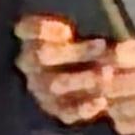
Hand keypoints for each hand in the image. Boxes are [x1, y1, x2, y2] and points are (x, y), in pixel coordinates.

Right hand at [15, 13, 114, 127]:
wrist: (98, 72)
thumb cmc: (89, 40)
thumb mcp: (86, 24)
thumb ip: (83, 23)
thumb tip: (87, 32)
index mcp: (32, 35)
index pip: (27, 29)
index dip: (43, 29)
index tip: (66, 30)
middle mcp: (29, 62)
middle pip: (42, 55)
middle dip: (74, 52)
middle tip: (102, 46)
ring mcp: (39, 87)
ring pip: (54, 84)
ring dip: (82, 79)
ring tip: (108, 74)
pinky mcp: (55, 109)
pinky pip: (65, 111)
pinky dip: (83, 108)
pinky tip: (101, 102)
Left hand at [97, 36, 134, 134]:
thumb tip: (107, 53)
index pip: (118, 56)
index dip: (103, 59)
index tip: (100, 61)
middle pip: (109, 84)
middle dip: (96, 83)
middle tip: (92, 82)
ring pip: (114, 106)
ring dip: (107, 102)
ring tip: (112, 96)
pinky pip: (125, 125)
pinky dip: (119, 118)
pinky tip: (125, 111)